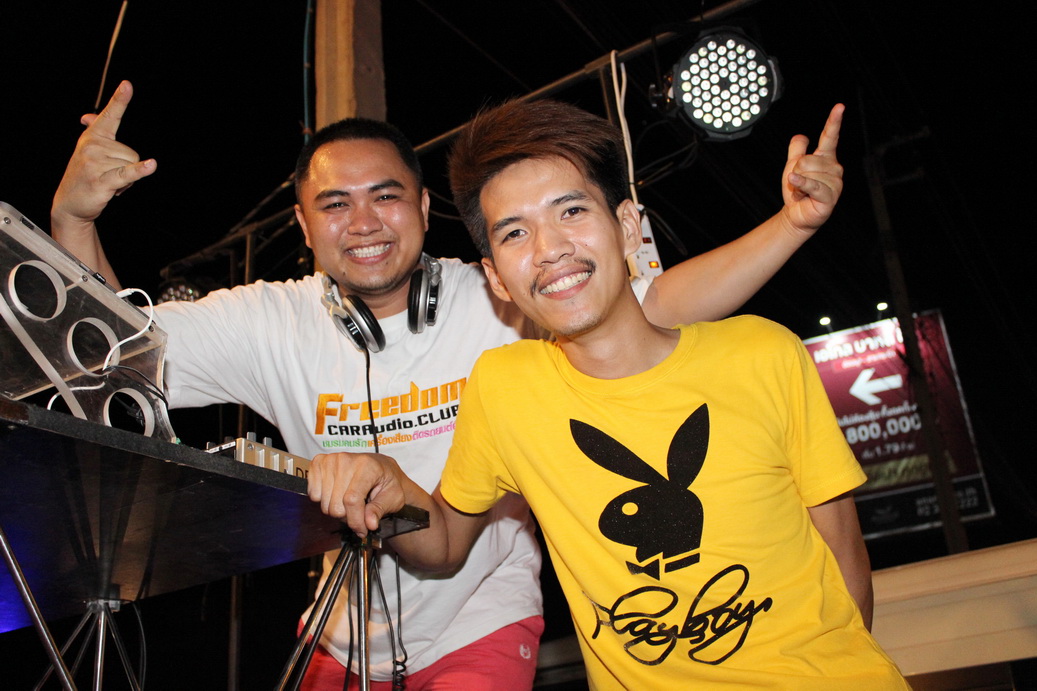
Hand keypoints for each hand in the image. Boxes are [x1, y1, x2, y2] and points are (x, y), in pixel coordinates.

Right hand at [51, 80, 155, 230]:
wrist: (70, 203)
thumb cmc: (84, 175)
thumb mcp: (88, 151)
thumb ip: (94, 132)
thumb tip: (90, 117)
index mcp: (93, 137)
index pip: (109, 115)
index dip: (119, 100)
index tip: (127, 85)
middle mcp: (93, 146)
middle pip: (132, 152)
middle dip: (127, 167)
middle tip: (109, 175)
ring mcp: (96, 163)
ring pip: (132, 165)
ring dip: (127, 180)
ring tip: (108, 183)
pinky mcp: (102, 180)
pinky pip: (127, 173)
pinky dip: (140, 171)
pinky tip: (151, 165)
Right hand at [308, 452, 406, 536]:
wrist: (380, 467)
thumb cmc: (388, 481)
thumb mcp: (393, 496)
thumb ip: (380, 509)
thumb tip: (370, 524)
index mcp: (367, 466)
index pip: (351, 500)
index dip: (355, 521)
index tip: (362, 530)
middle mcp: (345, 460)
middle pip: (336, 505)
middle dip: (347, 516)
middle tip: (359, 510)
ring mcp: (330, 460)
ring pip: (324, 503)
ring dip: (336, 509)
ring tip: (349, 501)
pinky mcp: (319, 462)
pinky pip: (313, 494)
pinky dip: (324, 499)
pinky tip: (337, 493)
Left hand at [780, 103, 844, 235]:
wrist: (795, 214)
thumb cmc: (797, 191)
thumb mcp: (792, 166)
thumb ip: (796, 150)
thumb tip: (801, 136)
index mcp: (826, 158)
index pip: (830, 136)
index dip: (834, 121)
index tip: (840, 107)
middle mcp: (834, 168)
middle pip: (807, 159)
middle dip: (797, 172)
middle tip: (800, 183)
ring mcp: (835, 182)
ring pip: (807, 172)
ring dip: (799, 183)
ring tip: (803, 192)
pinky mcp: (830, 196)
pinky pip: (811, 184)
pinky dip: (800, 184)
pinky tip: (795, 183)